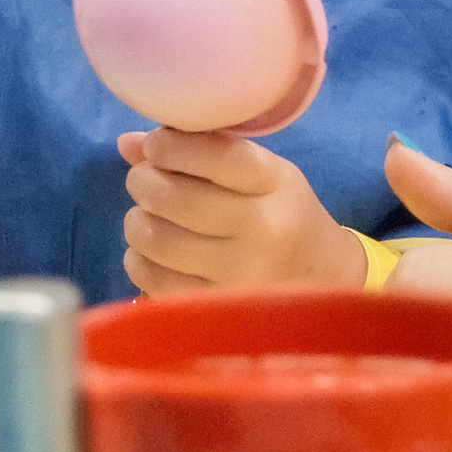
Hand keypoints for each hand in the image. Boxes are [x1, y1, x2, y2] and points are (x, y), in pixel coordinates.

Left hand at [118, 128, 366, 292]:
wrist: (324, 280)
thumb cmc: (281, 213)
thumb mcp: (259, 173)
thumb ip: (200, 152)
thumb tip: (127, 143)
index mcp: (275, 184)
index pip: (216, 156)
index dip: (173, 146)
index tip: (157, 144)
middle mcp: (261, 230)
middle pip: (175, 198)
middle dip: (143, 181)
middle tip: (143, 180)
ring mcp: (239, 274)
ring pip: (156, 239)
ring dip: (138, 221)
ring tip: (146, 217)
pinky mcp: (217, 308)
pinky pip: (154, 280)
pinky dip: (140, 260)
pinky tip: (150, 252)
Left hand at [379, 143, 451, 451]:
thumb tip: (395, 157)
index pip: (417, 275)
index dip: (401, 289)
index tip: (417, 306)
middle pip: (406, 349)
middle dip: (393, 352)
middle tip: (411, 357)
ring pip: (416, 427)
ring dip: (406, 416)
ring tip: (426, 404)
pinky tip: (450, 451)